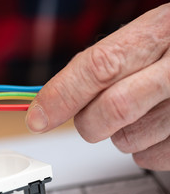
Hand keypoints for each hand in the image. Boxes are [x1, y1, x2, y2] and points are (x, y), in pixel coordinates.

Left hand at [26, 4, 169, 170]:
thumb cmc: (169, 46)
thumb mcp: (137, 40)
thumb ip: (97, 67)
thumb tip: (48, 102)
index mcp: (156, 35)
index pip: (98, 68)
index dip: (61, 95)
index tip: (38, 118)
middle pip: (111, 110)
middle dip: (88, 121)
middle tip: (91, 116)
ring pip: (127, 141)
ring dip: (118, 133)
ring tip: (136, 111)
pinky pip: (149, 158)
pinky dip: (140, 147)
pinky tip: (151, 124)